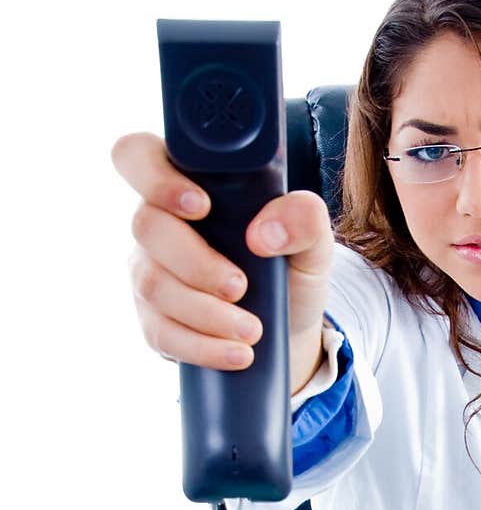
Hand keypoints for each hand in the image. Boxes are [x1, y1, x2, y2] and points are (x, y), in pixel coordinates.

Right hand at [111, 132, 334, 389]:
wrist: (287, 326)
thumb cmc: (289, 267)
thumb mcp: (313, 242)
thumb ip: (305, 219)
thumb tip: (266, 232)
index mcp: (188, 184)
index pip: (138, 156)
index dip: (155, 177)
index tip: (200, 206)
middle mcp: (158, 223)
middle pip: (146, 227)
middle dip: (195, 262)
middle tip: (240, 286)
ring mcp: (149, 271)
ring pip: (153, 284)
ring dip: (205, 312)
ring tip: (252, 329)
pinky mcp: (154, 319)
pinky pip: (161, 332)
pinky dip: (202, 347)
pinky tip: (236, 353)